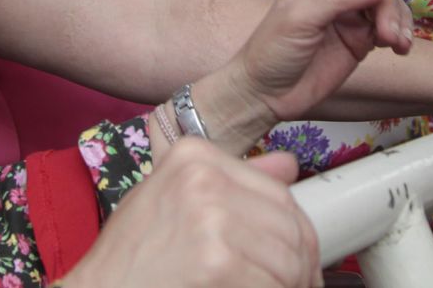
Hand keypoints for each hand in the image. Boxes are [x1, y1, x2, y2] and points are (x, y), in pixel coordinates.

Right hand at [63, 141, 318, 287]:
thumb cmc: (130, 257)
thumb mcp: (173, 201)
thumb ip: (229, 183)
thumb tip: (288, 166)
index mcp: (195, 156)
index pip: (277, 192)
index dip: (295, 232)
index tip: (300, 259)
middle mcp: (204, 178)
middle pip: (287, 224)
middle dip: (300, 264)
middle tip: (301, 285)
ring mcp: (210, 217)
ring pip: (286, 259)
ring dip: (291, 285)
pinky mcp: (214, 261)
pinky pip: (270, 285)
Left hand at [194, 0, 416, 149]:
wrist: (267, 95)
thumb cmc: (272, 49)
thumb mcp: (301, 18)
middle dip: (391, 6)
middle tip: (388, 34)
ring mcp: (353, 12)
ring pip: (390, 4)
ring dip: (400, 22)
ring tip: (396, 45)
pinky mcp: (363, 38)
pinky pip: (391, 27)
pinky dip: (401, 36)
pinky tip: (401, 49)